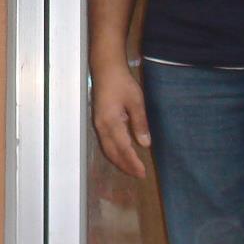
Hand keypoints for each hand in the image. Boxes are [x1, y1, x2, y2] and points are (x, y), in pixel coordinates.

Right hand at [90, 61, 152, 180]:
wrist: (105, 69)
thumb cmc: (122, 83)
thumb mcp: (136, 101)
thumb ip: (140, 123)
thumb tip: (145, 144)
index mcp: (111, 123)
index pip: (123, 149)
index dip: (132, 162)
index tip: (142, 173)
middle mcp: (102, 127)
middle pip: (112, 153)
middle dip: (125, 166)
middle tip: (138, 175)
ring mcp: (98, 124)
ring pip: (107, 149)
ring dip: (118, 161)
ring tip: (131, 168)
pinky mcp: (99, 121)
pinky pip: (105, 142)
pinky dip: (114, 152)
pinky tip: (122, 153)